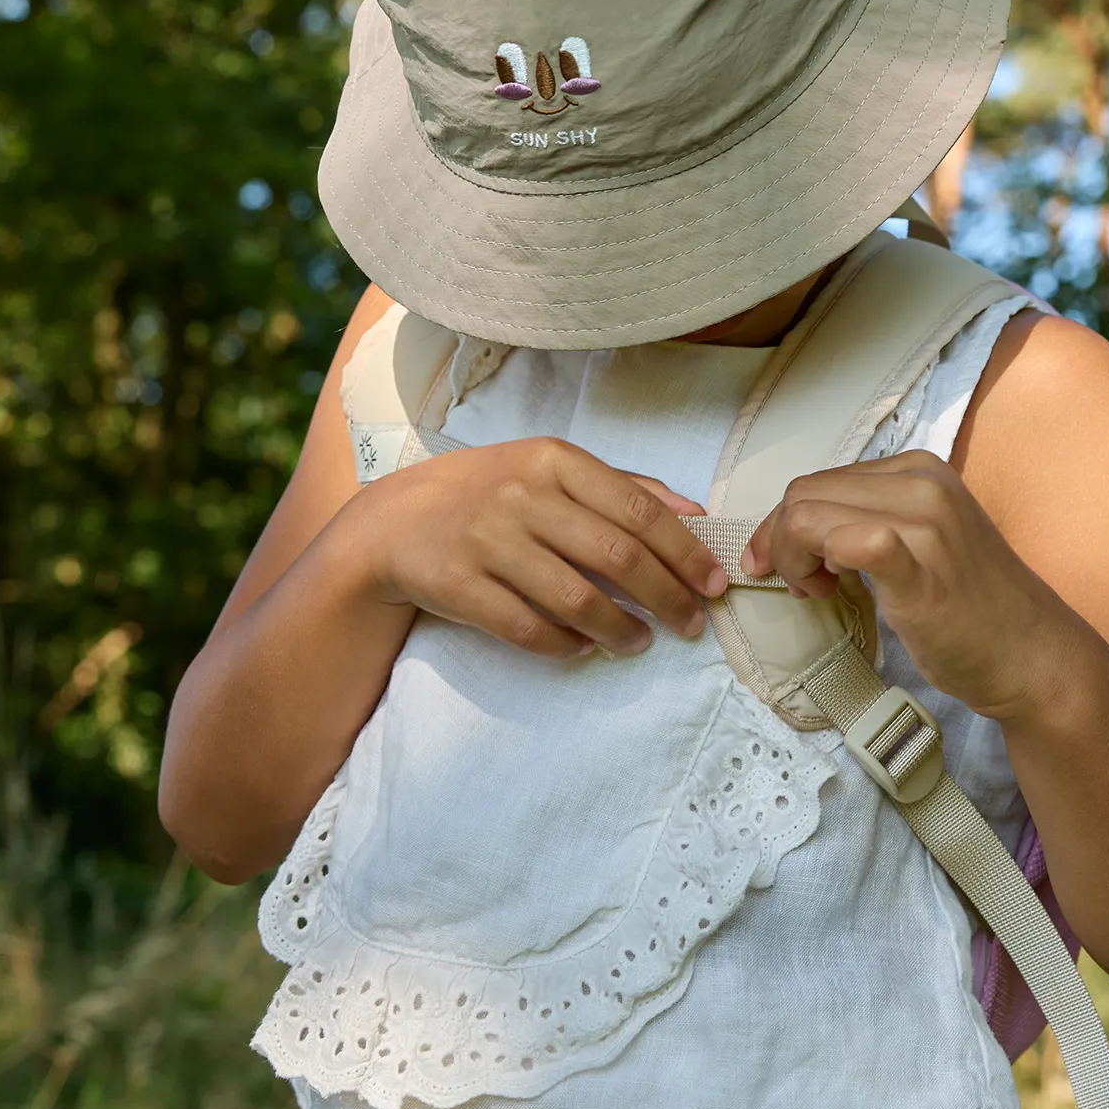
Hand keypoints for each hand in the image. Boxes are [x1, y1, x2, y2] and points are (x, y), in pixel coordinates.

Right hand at [353, 437, 727, 661]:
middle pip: (617, 555)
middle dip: (667, 597)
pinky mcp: (458, 584)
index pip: (638, 510)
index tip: (714, 585)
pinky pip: (526, 627)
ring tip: (641, 643)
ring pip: (575, 598)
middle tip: (691, 626)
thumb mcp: (550, 470)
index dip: (684, 553)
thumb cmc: (491, 493)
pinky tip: (585, 648)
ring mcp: (488, 540)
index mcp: (555, 460)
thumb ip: (622, 487)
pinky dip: (564, 644)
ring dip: (620, 629)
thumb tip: (695, 514)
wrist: (394, 521)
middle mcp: (523, 494)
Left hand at [741, 452, 1063, 719]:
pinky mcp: (921, 567)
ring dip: (794, 558)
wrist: (1033, 656)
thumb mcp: (920, 540)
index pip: (820, 480)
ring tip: (819, 592)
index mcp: (918, 470)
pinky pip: (849, 542)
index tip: (786, 564)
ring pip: (808, 514)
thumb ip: (870, 519)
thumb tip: (799, 526)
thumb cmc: (971, 607)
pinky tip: (831, 592)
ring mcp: (924, 521)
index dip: (787, 523)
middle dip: (782, 540)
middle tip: (804, 586)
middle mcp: (921, 482)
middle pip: (805, 493)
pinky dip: (818, 565)